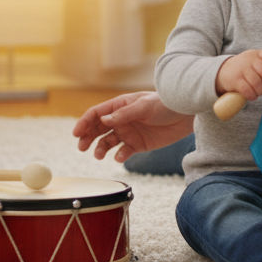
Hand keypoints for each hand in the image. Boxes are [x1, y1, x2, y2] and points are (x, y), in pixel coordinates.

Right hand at [73, 92, 194, 162]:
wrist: (186, 115)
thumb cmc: (165, 104)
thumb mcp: (144, 106)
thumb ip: (124, 114)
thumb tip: (103, 119)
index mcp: (119, 106)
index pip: (96, 114)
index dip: (84, 122)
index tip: (76, 133)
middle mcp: (120, 119)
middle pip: (97, 129)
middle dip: (87, 138)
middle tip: (81, 147)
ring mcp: (128, 132)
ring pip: (107, 142)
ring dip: (100, 149)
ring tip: (98, 155)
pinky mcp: (137, 145)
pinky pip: (123, 152)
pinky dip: (119, 156)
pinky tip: (119, 157)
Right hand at [215, 49, 261, 101]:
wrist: (223, 70)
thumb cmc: (246, 68)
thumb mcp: (256, 61)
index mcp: (258, 54)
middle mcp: (249, 59)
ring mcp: (241, 69)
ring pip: (257, 83)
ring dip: (261, 91)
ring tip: (259, 91)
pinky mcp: (235, 80)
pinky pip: (248, 90)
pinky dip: (252, 96)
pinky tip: (252, 95)